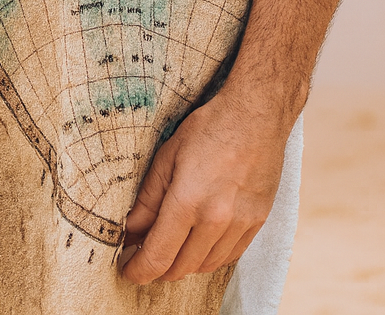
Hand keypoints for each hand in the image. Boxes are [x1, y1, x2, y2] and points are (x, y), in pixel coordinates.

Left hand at [119, 91, 288, 283]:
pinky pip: (229, 256)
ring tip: (171, 247)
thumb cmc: (209, 129)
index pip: (158, 256)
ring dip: (184, 264)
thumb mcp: (168, 156)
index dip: (138, 270)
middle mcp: (216, 220)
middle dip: (158, 268)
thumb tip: (130, 228)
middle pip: (180, 268)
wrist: (256, 115)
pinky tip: (198, 242)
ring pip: (205, 266)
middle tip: (144, 255)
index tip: (128, 270)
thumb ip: (148, 199)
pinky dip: (209, 257)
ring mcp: (240, 225)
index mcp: (188, 201)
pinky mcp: (257, 223)